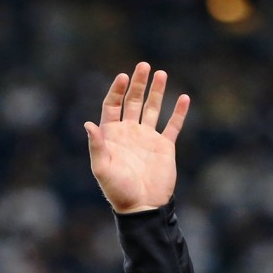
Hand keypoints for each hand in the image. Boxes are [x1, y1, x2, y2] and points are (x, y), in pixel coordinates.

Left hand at [84, 62, 188, 213]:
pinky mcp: (164, 146)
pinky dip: (178, 112)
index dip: (117, 90)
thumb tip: (88, 123)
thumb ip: (97, 146)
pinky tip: (183, 98)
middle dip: (137, 84)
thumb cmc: (118, 191)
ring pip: (153, 109)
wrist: (142, 207)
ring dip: (156, 92)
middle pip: (132, 102)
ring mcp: (147, 138)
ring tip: (161, 73)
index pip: (112, 106)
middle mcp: (129, 133)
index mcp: (112, 136)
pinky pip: (173, 126)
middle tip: (143, 65)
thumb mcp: (102, 169)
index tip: (123, 76)